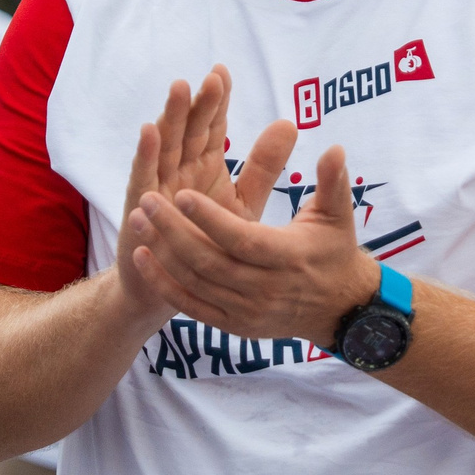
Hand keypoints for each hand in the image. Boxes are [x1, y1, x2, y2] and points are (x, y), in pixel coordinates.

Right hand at [113, 66, 293, 318]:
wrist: (183, 284)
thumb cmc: (212, 239)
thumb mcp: (244, 200)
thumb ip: (263, 165)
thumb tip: (290, 123)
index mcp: (205, 164)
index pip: (212, 125)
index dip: (217, 100)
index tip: (224, 72)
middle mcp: (180, 169)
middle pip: (190, 129)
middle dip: (199, 102)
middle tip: (212, 78)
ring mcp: (159, 185)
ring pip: (166, 145)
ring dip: (172, 116)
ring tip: (180, 87)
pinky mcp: (142, 207)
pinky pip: (143, 176)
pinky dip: (146, 154)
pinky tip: (150, 130)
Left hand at [129, 142, 381, 348]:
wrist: (339, 309)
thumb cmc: (334, 252)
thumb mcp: (337, 215)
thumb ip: (332, 181)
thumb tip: (335, 148)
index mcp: (288, 257)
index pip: (242, 239)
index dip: (210, 219)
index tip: (181, 193)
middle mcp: (266, 288)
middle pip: (210, 261)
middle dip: (174, 230)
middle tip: (146, 200)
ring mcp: (248, 311)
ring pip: (196, 283)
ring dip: (162, 253)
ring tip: (136, 220)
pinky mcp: (235, 326)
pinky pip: (192, 306)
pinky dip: (165, 284)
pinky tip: (142, 258)